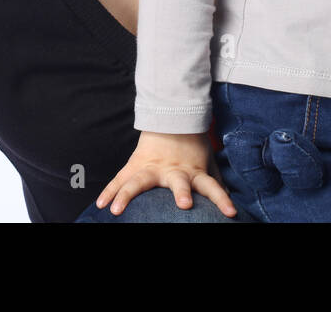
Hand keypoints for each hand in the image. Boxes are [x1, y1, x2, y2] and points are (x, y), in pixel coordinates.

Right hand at [96, 129, 237, 217]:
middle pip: (178, 182)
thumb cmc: (191, 145)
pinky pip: (119, 180)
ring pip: (139, 182)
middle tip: (184, 204)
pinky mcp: (135, 165)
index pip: (211, 186)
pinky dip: (109, 192)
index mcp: (193, 171)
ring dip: (127, 195)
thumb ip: (215, 182)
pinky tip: (100, 205)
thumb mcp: (207, 162)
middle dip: (181, 193)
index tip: (230, 212)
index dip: (221, 199)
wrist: (171, 118)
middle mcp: (173, 171)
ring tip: (116, 210)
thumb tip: (230, 204)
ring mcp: (152, 168)